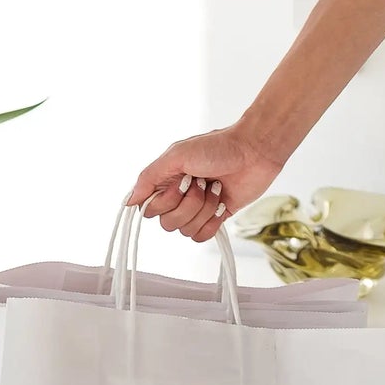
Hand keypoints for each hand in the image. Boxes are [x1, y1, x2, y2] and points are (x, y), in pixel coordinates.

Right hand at [125, 126, 283, 243]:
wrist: (255, 151)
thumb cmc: (218, 147)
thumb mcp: (177, 154)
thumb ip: (149, 177)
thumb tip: (130, 201)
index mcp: (166, 181)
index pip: (150, 210)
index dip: (167, 201)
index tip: (183, 180)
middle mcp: (179, 197)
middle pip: (168, 224)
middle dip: (189, 204)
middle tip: (203, 182)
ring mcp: (198, 208)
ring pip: (186, 231)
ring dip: (204, 209)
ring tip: (216, 188)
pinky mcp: (216, 217)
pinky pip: (202, 237)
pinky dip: (213, 221)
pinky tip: (222, 203)